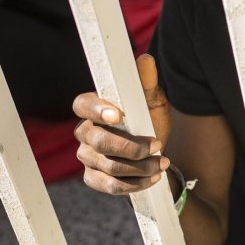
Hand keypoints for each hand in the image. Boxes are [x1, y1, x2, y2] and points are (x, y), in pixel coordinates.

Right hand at [73, 54, 172, 194]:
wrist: (155, 155)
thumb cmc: (149, 122)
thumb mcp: (152, 102)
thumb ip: (146, 83)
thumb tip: (145, 59)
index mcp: (94, 107)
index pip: (82, 105)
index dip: (96, 110)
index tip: (118, 115)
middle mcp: (85, 132)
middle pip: (98, 141)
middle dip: (131, 147)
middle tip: (157, 146)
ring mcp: (86, 157)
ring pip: (108, 166)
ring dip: (140, 167)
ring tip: (162, 162)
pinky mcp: (93, 178)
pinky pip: (110, 185)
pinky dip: (135, 183)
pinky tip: (153, 178)